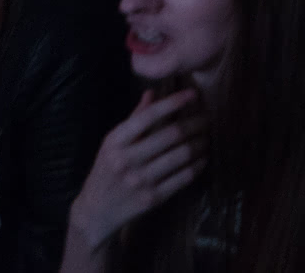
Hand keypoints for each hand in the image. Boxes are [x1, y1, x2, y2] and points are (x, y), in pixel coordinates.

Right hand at [68, 89, 206, 251]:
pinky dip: (198, 164)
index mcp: (115, 142)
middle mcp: (127, 160)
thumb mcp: (112, 143)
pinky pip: (184, 177)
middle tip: (208, 118)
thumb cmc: (106, 170)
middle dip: (195, 123)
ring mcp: (140, 180)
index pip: (148, 116)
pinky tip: (203, 158)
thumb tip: (153, 92)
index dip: (174, 102)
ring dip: (200, 143)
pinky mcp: (153, 198)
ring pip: (182, 155)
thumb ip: (134, 118)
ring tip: (206, 137)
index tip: (193, 93)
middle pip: (171, 135)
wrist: (95, 211)